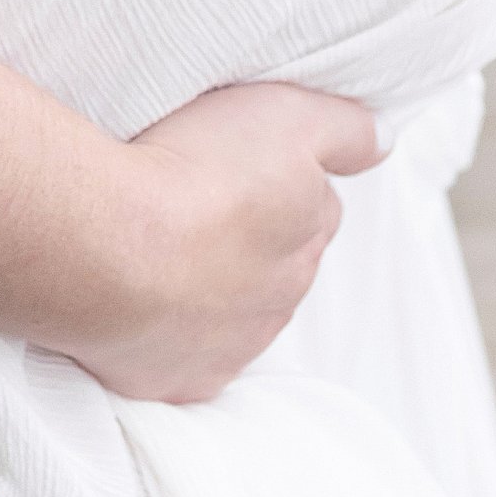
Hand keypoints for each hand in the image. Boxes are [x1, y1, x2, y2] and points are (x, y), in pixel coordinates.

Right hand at [58, 79, 380, 404]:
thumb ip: (346, 131)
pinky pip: (182, 358)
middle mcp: (281, 299)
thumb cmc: (195, 170)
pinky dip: (166, 333)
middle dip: (248, 239)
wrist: (112, 248)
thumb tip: (383, 143)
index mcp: (309, 233)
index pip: (315, 204)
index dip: (280, 178)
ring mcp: (231, 347)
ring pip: (232, 314)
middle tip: (195, 201)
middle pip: (277, 264)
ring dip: (207, 286)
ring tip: (156, 245)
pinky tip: (137, 299)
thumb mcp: (286, 115)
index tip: (239, 162)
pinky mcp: (179, 381)